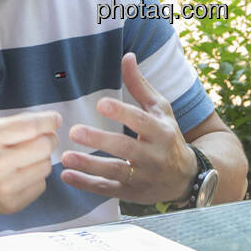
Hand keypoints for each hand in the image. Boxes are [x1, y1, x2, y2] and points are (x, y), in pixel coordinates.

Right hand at [0, 47, 61, 226]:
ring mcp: (3, 187)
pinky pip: (41, 185)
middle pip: (46, 145)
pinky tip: (19, 173)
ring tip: (24, 154)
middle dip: (46, 138)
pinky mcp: (10, 204)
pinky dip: (35, 177)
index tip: (52, 119)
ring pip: (46, 165)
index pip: (34, 125)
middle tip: (36, 137)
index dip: (49, 120)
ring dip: (41, 157)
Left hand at [59, 53, 194, 204]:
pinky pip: (108, 189)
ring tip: (65, 157)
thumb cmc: (168, 136)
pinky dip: (87, 185)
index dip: (122, 112)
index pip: (141, 121)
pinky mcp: (132, 194)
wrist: (185, 177)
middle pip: (126, 148)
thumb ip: (140, 85)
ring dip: (89, 165)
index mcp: (161, 132)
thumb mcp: (160, 109)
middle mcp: (154, 156)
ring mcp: (143, 177)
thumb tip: (126, 56)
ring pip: (115, 171)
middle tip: (74, 131)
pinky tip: (67, 175)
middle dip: (100, 140)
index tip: (100, 103)